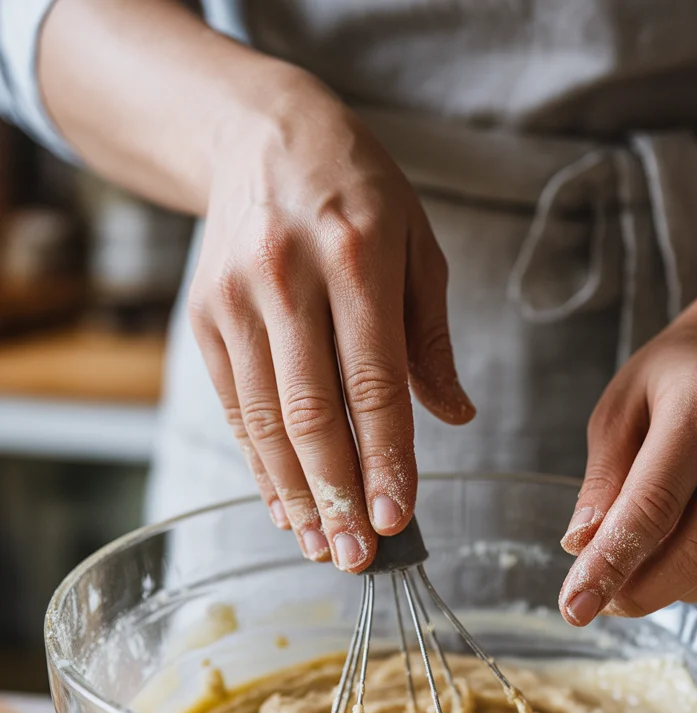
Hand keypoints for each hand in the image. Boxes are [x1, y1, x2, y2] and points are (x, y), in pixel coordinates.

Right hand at [187, 69, 473, 568]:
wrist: (260, 135)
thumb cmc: (359, 193)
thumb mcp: (417, 247)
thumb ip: (431, 340)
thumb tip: (455, 419)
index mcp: (357, 259)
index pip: (374, 382)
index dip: (386, 458)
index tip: (399, 518)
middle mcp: (288, 281)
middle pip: (311, 412)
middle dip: (337, 495)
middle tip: (359, 557)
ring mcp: (236, 301)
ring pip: (265, 420)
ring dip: (295, 495)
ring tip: (323, 547)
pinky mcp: (204, 319)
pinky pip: (233, 408)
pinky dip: (259, 464)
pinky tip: (283, 506)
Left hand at [559, 324, 696, 623]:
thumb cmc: (665, 386)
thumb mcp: (615, 415)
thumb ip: (602, 482)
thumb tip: (584, 548)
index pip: (655, 506)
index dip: (611, 565)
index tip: (575, 607)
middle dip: (641, 592)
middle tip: (600, 602)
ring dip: (672, 593)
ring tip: (632, 583)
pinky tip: (673, 564)